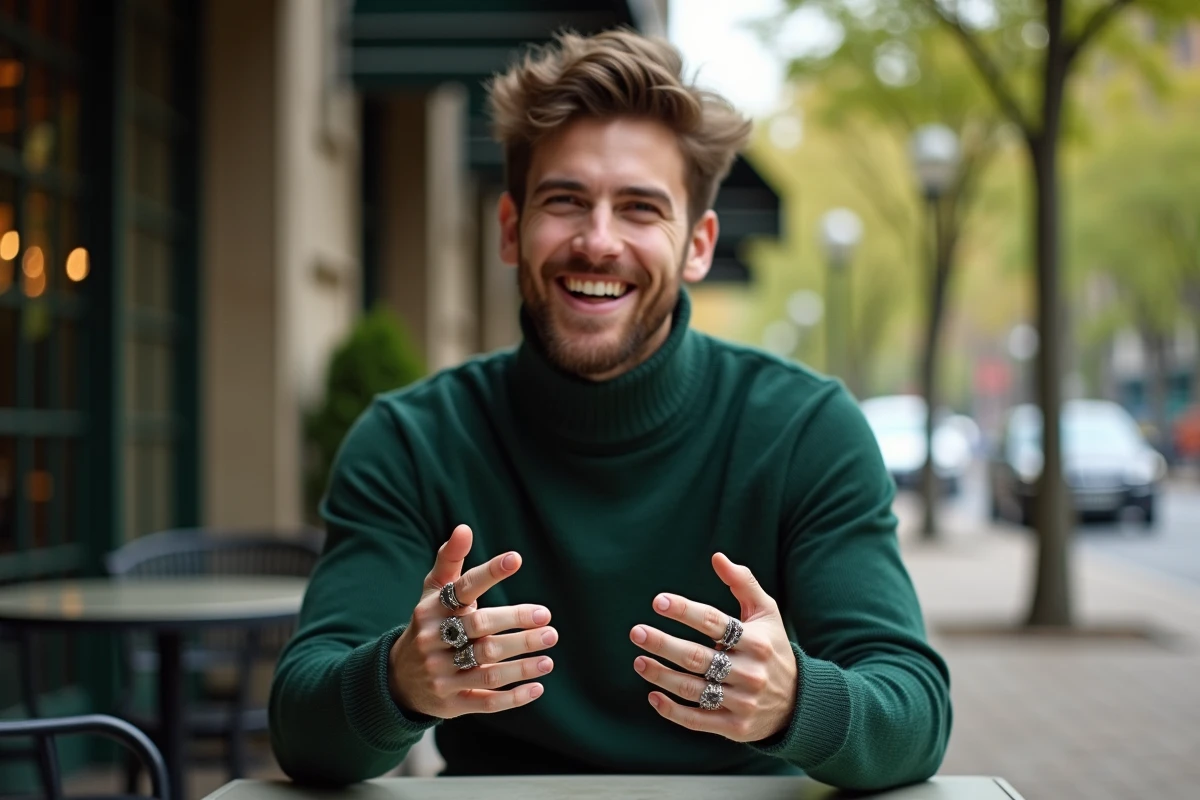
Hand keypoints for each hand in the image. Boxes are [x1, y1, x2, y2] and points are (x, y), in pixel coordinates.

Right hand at [388, 524, 556, 717]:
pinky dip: (513, 697)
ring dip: (522, 663)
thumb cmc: (429, 624)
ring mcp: (441, 674)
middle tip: (547, 620)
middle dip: (516, 623)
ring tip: (548, 653)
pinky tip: (537, 686)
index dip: (489, 573)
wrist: (398, 679)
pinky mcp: (451, 702)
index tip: (516, 559)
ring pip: (487, 668)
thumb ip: (450, 560)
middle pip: (480, 629)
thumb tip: (464, 528)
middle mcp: (433, 640)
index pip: (463, 588)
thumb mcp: (433, 592)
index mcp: (432, 609)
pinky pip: (485, 701)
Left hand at [631, 552, 797, 741]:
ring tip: (639, 661)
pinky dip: (672, 710)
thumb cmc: (773, 648)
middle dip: (664, 644)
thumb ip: (743, 583)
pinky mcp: (735, 726)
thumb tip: (717, 557)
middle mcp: (749, 671)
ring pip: (693, 689)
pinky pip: (697, 720)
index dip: (684, 611)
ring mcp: (742, 701)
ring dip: (661, 676)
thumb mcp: (766, 613)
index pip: (714, 622)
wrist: (800, 703)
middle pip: (698, 657)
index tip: (658, 602)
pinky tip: (653, 696)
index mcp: (755, 640)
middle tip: (637, 632)